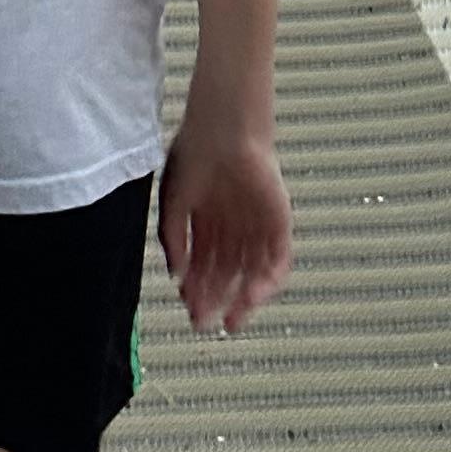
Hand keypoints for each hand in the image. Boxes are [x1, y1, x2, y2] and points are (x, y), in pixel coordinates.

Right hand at [159, 105, 289, 334]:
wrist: (224, 129)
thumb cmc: (194, 154)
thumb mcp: (172, 201)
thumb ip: (172, 239)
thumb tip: (176, 275)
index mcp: (207, 218)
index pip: (204, 263)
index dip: (197, 288)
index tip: (190, 310)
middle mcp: (232, 224)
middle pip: (227, 272)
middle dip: (216, 299)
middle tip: (207, 322)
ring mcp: (257, 224)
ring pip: (252, 271)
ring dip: (242, 296)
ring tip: (232, 318)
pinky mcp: (279, 221)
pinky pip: (278, 258)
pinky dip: (268, 280)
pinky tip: (252, 296)